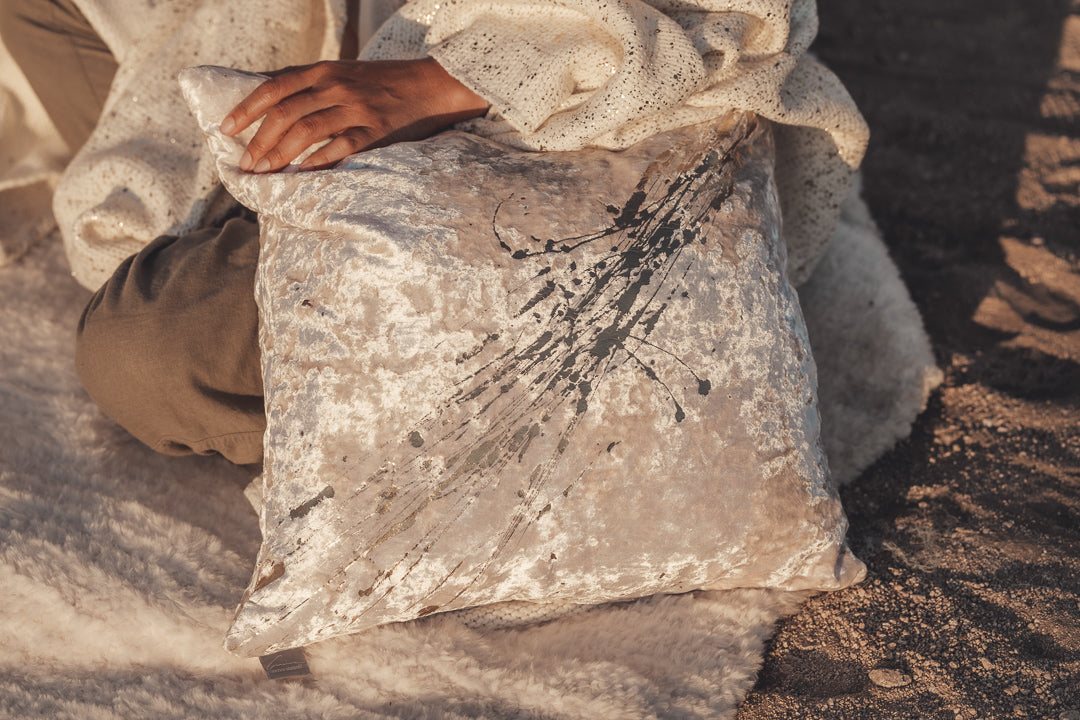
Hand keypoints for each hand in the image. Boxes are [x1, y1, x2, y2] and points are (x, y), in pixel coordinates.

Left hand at [220, 58, 488, 171]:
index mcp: (323, 71)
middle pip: (286, 113)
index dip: (247, 108)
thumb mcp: (342, 73)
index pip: (274, 88)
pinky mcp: (375, 129)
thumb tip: (271, 103)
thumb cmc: (381, 83)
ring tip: (266, 172)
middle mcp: (336, 86)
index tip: (226, 129)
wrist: (428, 85)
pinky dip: (319, 160)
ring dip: (281, 154)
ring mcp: (356, 107)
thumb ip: (311, 86)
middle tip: (247, 164)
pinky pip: (342, 146)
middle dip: (260, 140)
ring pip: (307, 130)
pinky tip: (302, 173)